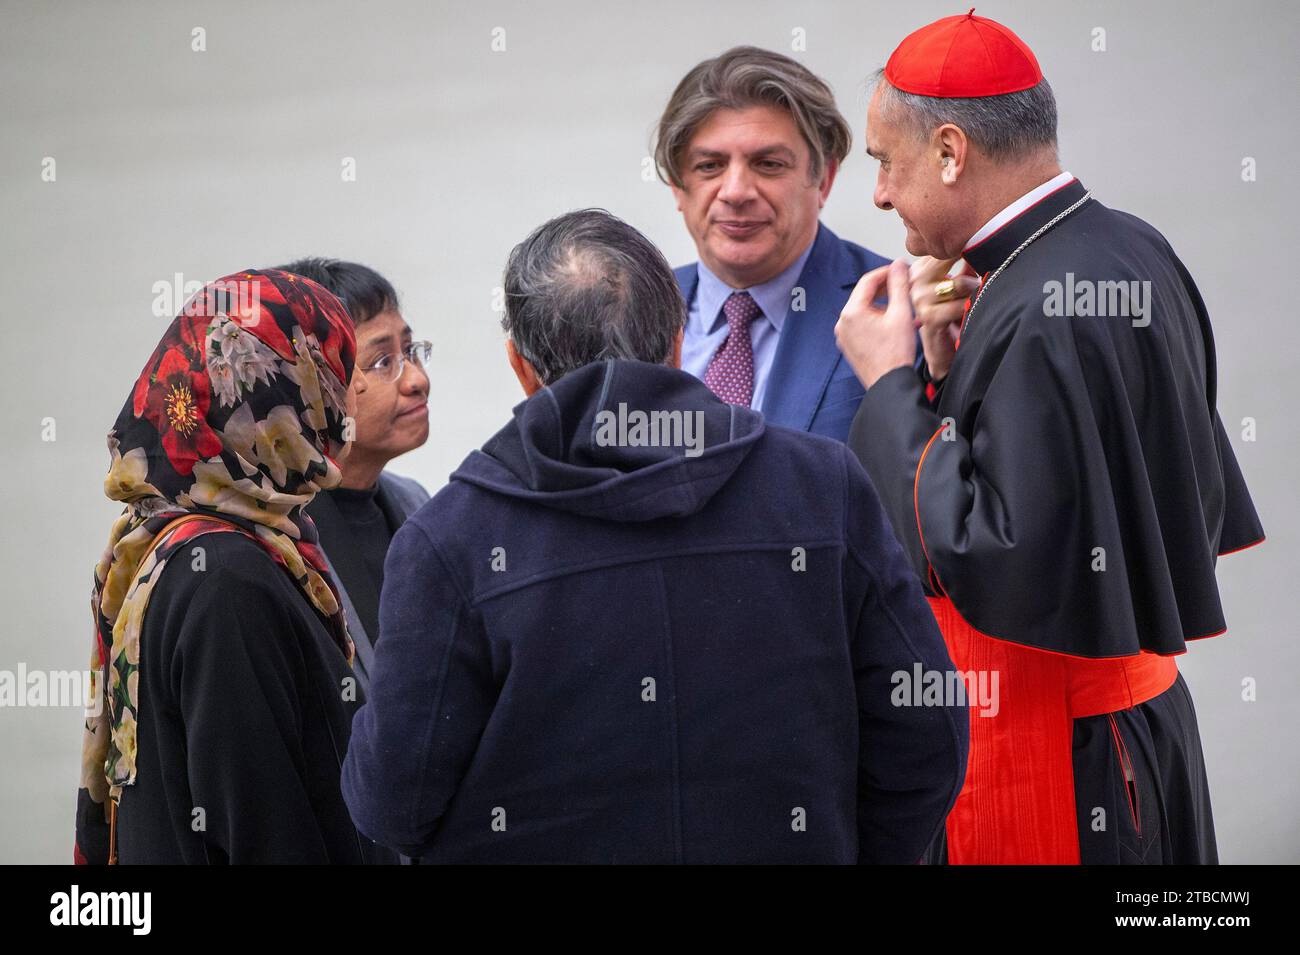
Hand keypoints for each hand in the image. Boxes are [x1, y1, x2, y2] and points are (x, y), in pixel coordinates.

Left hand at [834, 258, 916, 388]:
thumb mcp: (902, 313)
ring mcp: (844, 336)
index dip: (886, 272)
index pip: (868, 280)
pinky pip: (863, 326)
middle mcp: (842, 322)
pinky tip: (897, 323)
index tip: (901, 270)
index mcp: (851, 312)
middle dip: (886, 289)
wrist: (889, 384)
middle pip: (865, 296)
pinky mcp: (849, 346)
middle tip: (905, 286)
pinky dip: (878, 320)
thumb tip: (898, 265)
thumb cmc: (896, 353)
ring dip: (884, 306)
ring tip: (905, 308)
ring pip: (865, 311)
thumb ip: (899, 285)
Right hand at [909, 257, 978, 381]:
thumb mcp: (958, 285)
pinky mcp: (929, 317)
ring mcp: (919, 299)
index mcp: (920, 269)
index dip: (965, 247)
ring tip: (975, 297)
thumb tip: (983, 241)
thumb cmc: (950, 315)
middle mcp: (915, 281)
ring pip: (959, 283)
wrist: (941, 349)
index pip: (944, 248)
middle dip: (969, 268)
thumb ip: (966, 265)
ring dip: (973, 291)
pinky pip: (960, 305)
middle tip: (978, 278)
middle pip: (950, 259)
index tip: (980, 245)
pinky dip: (970, 307)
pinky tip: (969, 311)